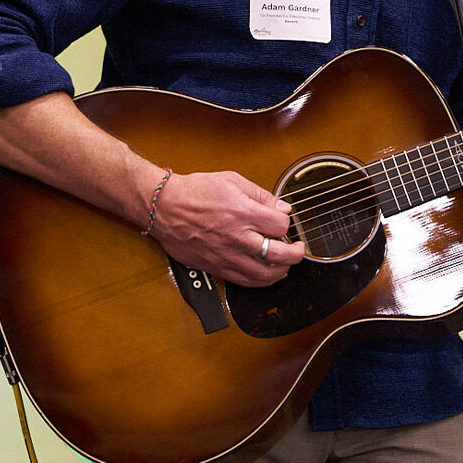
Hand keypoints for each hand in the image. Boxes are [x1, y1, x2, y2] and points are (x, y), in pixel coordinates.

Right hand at [148, 169, 305, 285]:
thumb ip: (261, 195)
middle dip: (295, 253)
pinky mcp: (216, 267)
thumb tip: (282, 207)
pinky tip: (267, 274)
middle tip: (299, 249)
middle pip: (279, 254)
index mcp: (242, 213)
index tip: (283, 220)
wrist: (164, 207)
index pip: (281, 226)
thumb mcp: (232, 180)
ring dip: (281, 270)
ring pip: (264, 274)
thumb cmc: (195, 191)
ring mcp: (226, 255)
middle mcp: (237, 237)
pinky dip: (261, 281)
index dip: (287, 223)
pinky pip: (244, 281)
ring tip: (286, 263)